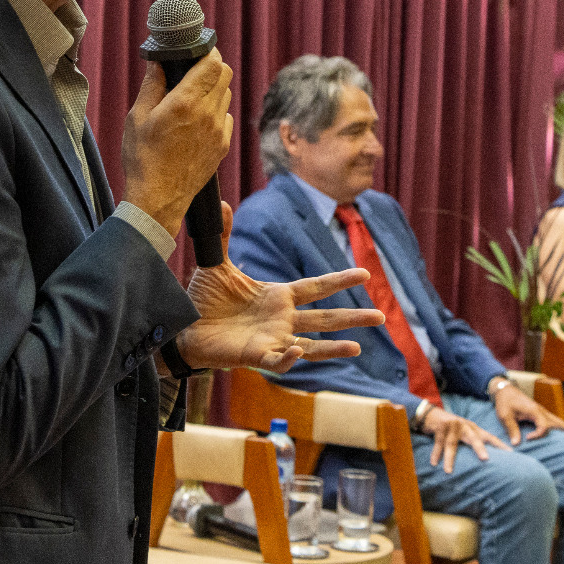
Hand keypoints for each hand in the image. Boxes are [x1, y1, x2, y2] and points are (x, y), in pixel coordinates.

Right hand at [122, 53, 233, 238]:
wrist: (158, 199)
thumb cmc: (142, 159)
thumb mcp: (137, 117)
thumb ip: (151, 85)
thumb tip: (158, 61)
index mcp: (186, 103)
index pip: (213, 63)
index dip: (207, 52)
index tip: (197, 51)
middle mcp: (208, 114)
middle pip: (225, 75)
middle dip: (211, 68)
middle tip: (192, 71)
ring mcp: (219, 131)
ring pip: (226, 95)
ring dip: (213, 90)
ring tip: (191, 98)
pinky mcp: (222, 146)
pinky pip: (226, 117)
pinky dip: (215, 112)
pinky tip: (196, 120)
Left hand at [176, 203, 384, 371]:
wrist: (182, 328)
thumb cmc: (203, 300)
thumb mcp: (217, 264)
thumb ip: (224, 235)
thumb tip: (222, 203)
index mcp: (278, 296)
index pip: (316, 287)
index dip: (339, 280)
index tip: (365, 274)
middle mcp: (281, 319)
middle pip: (324, 318)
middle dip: (352, 318)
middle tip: (381, 318)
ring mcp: (272, 339)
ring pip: (312, 346)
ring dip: (334, 348)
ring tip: (358, 347)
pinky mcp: (256, 356)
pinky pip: (278, 360)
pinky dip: (289, 357)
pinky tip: (299, 349)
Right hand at [420, 404, 504, 472]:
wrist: (432, 415)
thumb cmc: (452, 429)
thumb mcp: (465, 433)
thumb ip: (475, 442)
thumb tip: (488, 461)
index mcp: (474, 429)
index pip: (489, 437)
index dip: (499, 445)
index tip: (510, 454)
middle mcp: (465, 426)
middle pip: (473, 438)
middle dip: (479, 448)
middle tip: (485, 459)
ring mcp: (452, 426)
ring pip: (451, 444)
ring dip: (449, 458)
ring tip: (448, 471)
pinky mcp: (440, 427)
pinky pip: (438, 443)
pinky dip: (436, 454)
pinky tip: (433, 463)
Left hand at [490, 381, 563, 446]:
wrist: (505, 390)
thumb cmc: (505, 402)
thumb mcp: (504, 415)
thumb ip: (511, 429)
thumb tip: (517, 444)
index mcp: (534, 411)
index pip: (543, 426)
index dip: (538, 434)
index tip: (528, 439)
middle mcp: (542, 412)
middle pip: (561, 423)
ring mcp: (544, 413)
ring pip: (561, 423)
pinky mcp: (542, 415)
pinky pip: (556, 423)